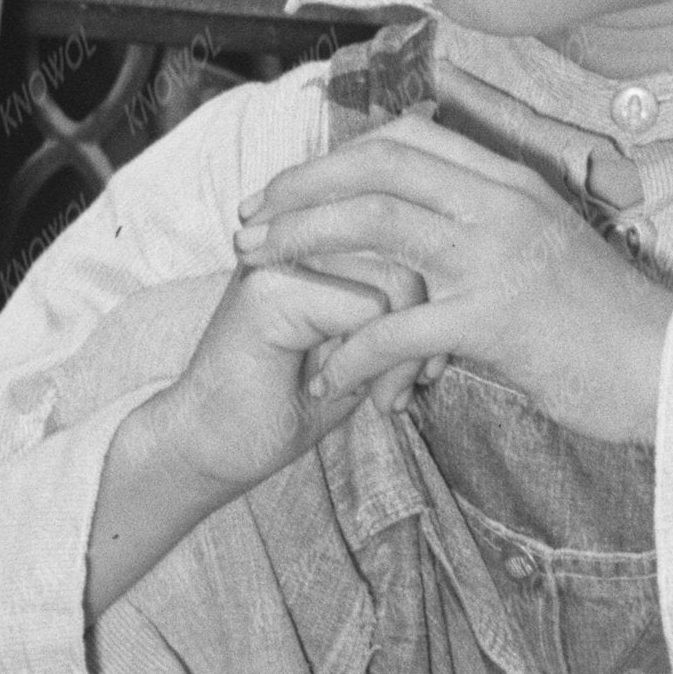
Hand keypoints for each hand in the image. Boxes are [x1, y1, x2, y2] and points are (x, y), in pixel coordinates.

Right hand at [88, 260, 404, 633]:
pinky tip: (347, 395)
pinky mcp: (272, 288)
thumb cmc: (284, 400)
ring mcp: (283, 253)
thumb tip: (465, 287)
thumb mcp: (362, 346)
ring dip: (407, 352)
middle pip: (417, 252)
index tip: (426, 361)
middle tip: (415, 383)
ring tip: (385, 394)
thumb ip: (403, 308)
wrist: (208, 445)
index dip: (438, 299)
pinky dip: (378, 363)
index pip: (415, 234)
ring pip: (402, 280)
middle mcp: (302, 229)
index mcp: (321, 231)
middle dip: (431, 328)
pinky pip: (372, 312)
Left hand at [238, 118, 672, 444]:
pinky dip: (352, 350)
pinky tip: (326, 374)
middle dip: (299, 187)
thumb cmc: (608, 326)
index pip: (407, 137)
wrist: (672, 370)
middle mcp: (502, 203)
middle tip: (248, 220)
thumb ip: (489, 234)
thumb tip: (428, 241)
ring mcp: (499, 255)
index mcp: (512, 182)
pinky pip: (400, 325)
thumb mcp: (548, 253)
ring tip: (258, 270)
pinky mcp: (496, 317)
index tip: (289, 186)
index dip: (335, 155)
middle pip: (377, 164)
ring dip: (304, 242)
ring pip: (376, 221)